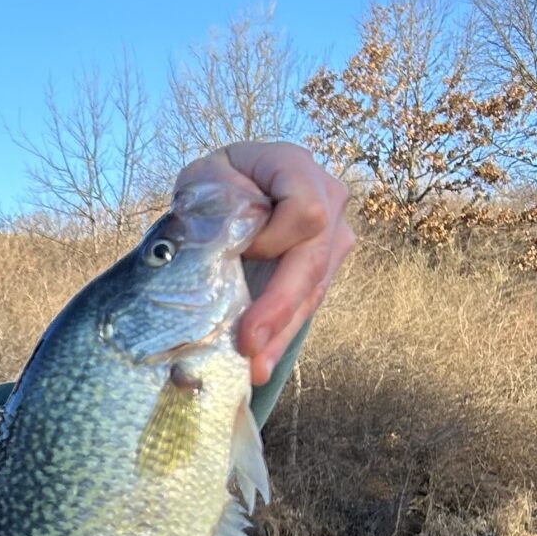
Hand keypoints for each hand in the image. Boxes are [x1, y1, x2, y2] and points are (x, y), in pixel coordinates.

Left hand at [172, 142, 355, 386]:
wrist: (232, 187)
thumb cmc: (216, 182)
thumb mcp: (204, 178)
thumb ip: (215, 203)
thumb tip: (226, 246)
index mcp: (297, 168)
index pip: (307, 211)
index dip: (274, 238)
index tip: (238, 250)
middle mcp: (329, 199)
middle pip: (313, 259)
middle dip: (280, 305)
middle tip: (248, 343)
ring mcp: (333, 236)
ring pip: (313, 290)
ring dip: (281, 332)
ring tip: (253, 368)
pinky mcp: (323, 269)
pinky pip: (306, 305)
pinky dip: (280, 335)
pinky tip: (260, 364)